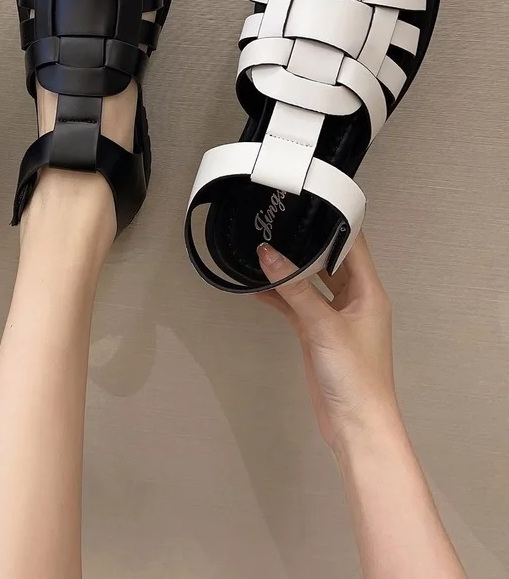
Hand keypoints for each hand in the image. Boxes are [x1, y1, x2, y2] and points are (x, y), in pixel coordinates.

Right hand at [257, 234, 399, 452]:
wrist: (355, 424)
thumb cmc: (356, 377)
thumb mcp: (324, 325)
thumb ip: (295, 288)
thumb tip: (269, 255)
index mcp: (369, 292)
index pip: (354, 245)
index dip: (335, 223)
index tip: (311, 203)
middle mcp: (354, 301)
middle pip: (330, 261)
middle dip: (307, 244)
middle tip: (280, 223)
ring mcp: (334, 318)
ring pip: (310, 283)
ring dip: (291, 270)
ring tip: (264, 249)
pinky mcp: (317, 334)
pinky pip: (297, 306)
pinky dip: (280, 297)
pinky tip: (258, 288)